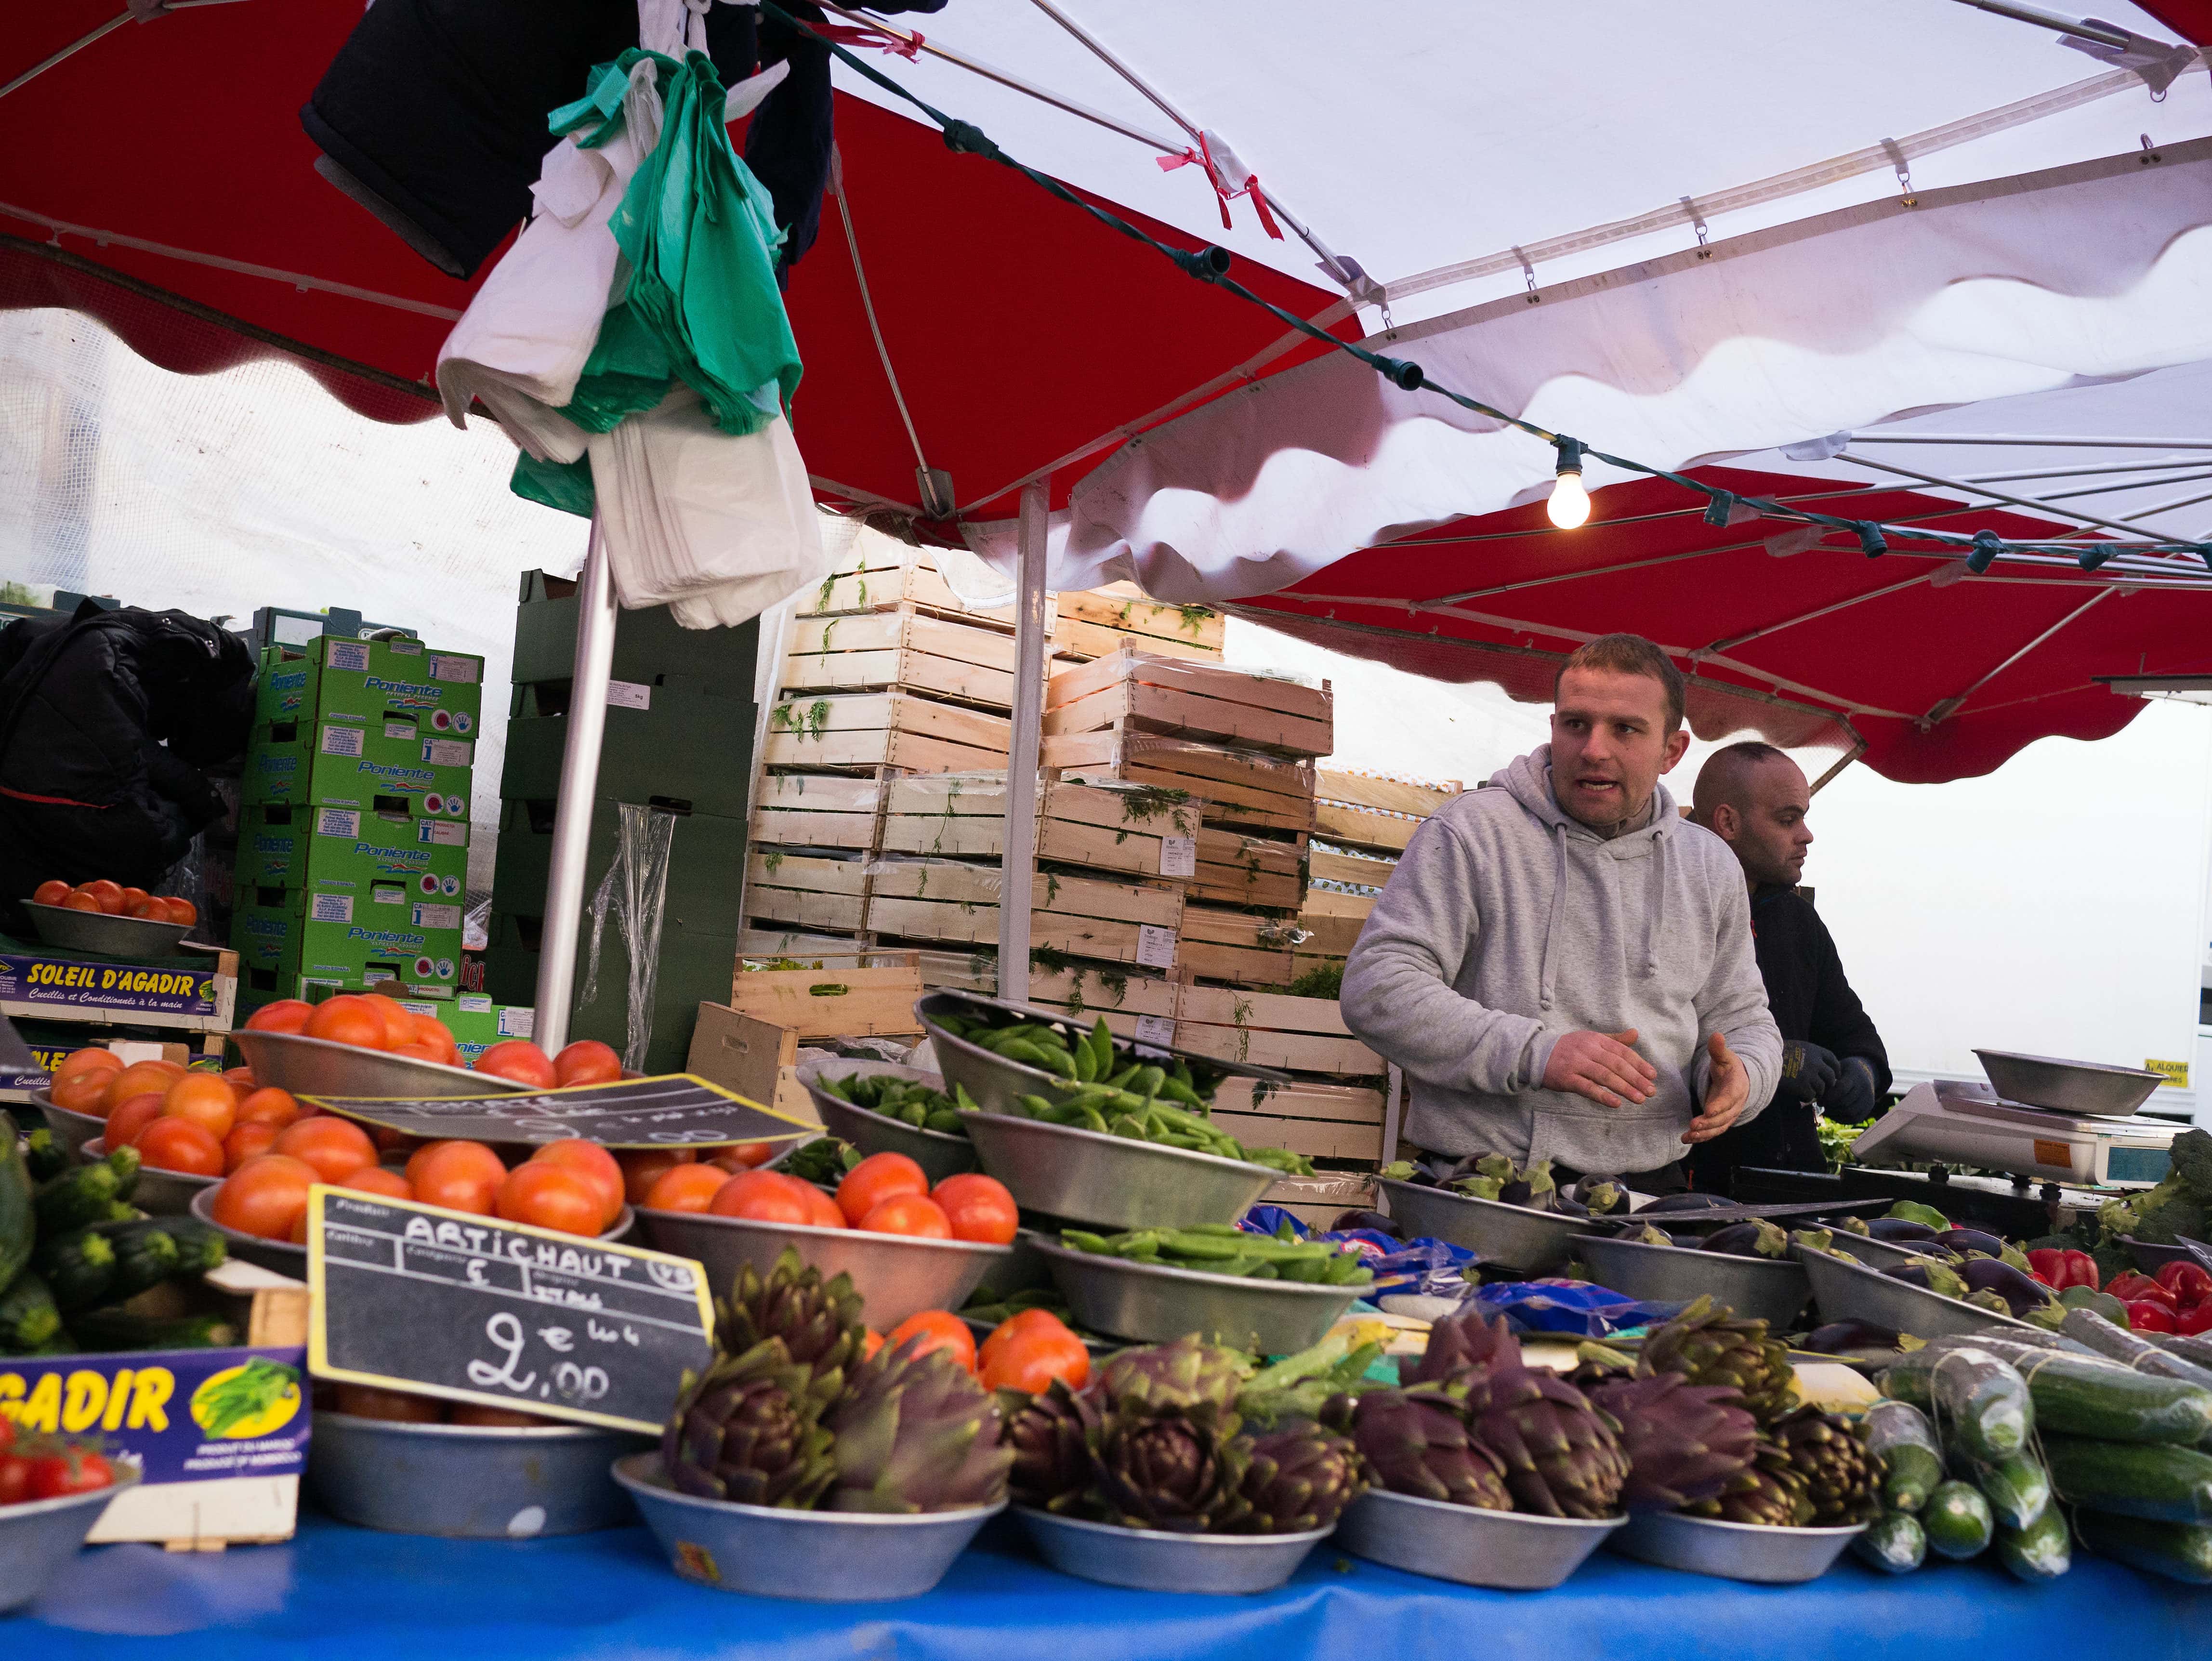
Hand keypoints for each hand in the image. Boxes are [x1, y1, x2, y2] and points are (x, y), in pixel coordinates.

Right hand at [1543, 1028, 1657, 1108]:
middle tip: (1651, 1091)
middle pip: (1616, 1064)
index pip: (1622, 1051)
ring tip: (1639, 1099)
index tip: (1653, 1075)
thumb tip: (1636, 1033)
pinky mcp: (1566, 1078)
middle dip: (1636, 1078)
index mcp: (1596, 1039)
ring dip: (1624, 1088)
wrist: (1536, 1054)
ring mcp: (1576, 1064)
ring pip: (1604, 1076)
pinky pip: (1587, 1087)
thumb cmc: (1569, 1048)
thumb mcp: (1592, 1039)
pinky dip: (1602, 1095)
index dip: (1639, 1063)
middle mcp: (1587, 1049)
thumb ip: (1615, 1040)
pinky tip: (1616, 1103)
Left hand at [1683, 1032, 1748, 1143]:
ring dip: (1704, 1134)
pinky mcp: (1719, 1121)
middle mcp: (1734, 1105)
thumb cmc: (1729, 1068)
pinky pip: (1712, 1132)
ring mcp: (1727, 1116)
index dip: (1720, 1106)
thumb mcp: (1724, 1057)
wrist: (1739, 1081)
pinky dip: (1700, 1137)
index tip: (1709, 1110)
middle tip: (1693, 1125)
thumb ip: (1718, 1049)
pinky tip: (1686, 1139)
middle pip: (1723, 1118)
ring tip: (1688, 1135)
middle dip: (1709, 1123)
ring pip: (1717, 1128)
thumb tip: (1716, 1035)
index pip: (1729, 1099)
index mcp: (1736, 1088)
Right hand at [1775, 1040, 1838, 1103]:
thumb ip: (1809, 1054)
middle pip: (1831, 1076)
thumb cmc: (1776, 1053)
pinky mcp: (1803, 1086)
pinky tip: (1798, 1096)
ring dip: (1816, 1092)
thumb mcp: (1796, 1047)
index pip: (1833, 1059)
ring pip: (1821, 1088)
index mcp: (1814, 1050)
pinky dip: (1805, 1097)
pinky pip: (1810, 1096)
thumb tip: (1818, 1065)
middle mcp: (1815, 1062)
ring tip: (1807, 1092)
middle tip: (1822, 1088)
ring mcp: (1810, 1075)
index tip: (1834, 1075)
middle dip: (1828, 1083)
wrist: (1764, 1060)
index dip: (1835, 1069)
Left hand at [1821, 1056, 1879, 1123]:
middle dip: (1830, 1105)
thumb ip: (1827, 1077)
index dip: (1828, 1096)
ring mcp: (1869, 1098)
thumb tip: (1815, 1093)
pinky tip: (1833, 1113)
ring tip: (1826, 1108)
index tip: (1819, 1098)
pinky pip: (1854, 1118)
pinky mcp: (1869, 1107)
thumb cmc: (1844, 1070)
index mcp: (1856, 1075)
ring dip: (1835, 1113)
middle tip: (1820, 1104)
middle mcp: (1865, 1087)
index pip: (1842, 1089)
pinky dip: (1842, 1119)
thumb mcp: (1836, 1067)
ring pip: (1850, 1112)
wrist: (1864, 1072)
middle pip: (1845, 1102)